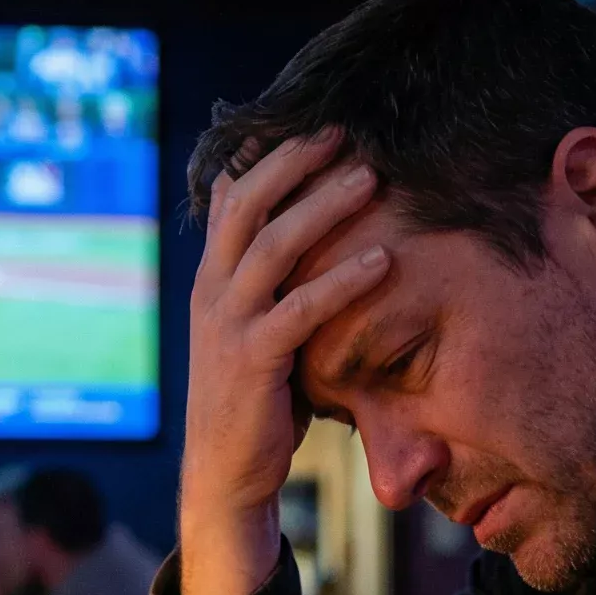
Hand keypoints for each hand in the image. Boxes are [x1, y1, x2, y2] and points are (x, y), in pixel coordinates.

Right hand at [180, 131, 390, 594]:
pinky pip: (299, 309)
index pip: (230, 196)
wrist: (224, 475)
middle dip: (295, 161)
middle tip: (345, 130)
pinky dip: (343, 280)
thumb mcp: (256, 331)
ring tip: (372, 178)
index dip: (267, 154)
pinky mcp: (251, 362)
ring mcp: (226, 324)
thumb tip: (307, 240)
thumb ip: (272, 286)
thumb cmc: (254, 401)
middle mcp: (211, 291)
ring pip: (272, 245)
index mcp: (212, 279)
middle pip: (246, 203)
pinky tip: (384, 260)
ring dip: (324, 207)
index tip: (314, 119)